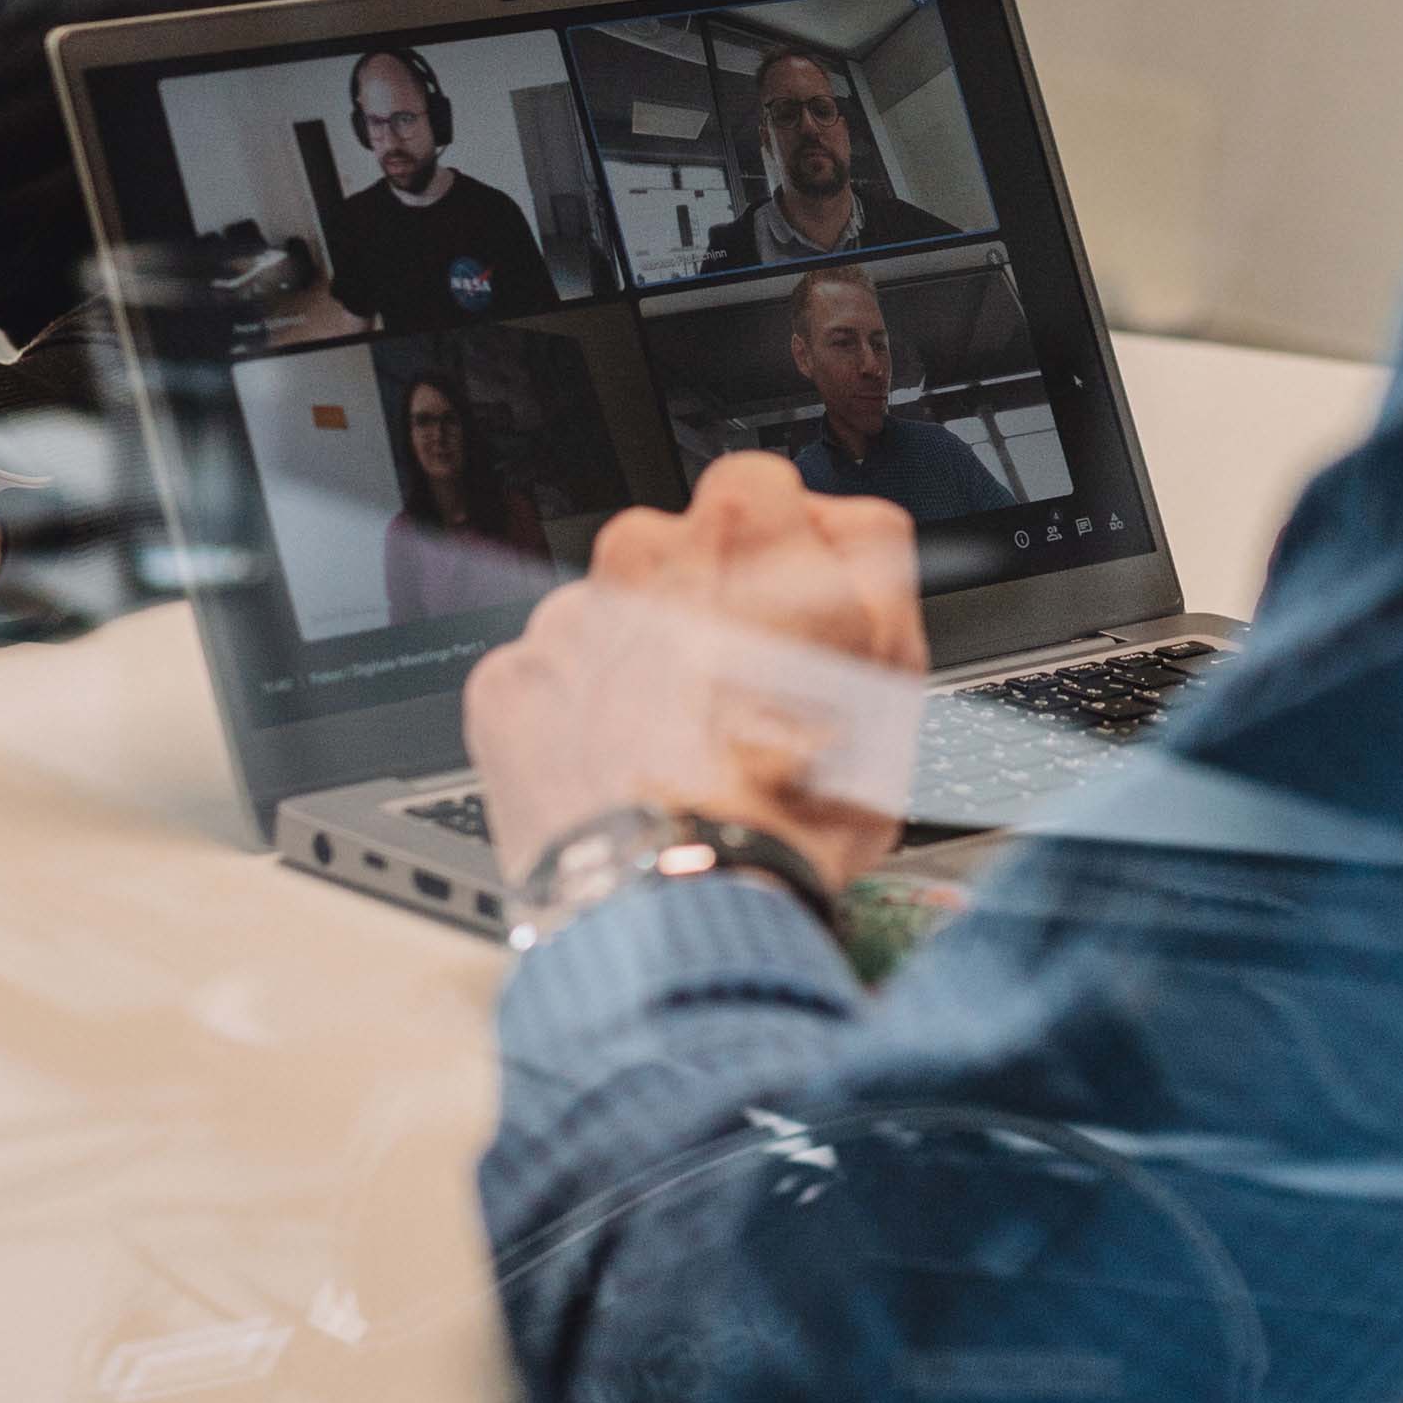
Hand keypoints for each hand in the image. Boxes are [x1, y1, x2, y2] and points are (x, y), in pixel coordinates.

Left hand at [468, 455, 925, 887]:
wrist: (675, 913)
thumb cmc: (789, 812)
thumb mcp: (893, 681)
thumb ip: (867, 572)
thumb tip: (840, 528)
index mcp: (741, 536)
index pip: (757, 489)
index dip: (780, 554)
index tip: (786, 609)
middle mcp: (640, 557)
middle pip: (676, 555)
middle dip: (704, 610)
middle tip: (738, 699)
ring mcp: (565, 621)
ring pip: (612, 619)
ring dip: (641, 665)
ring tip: (676, 753)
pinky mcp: (509, 685)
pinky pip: (554, 681)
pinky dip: (581, 719)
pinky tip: (622, 774)